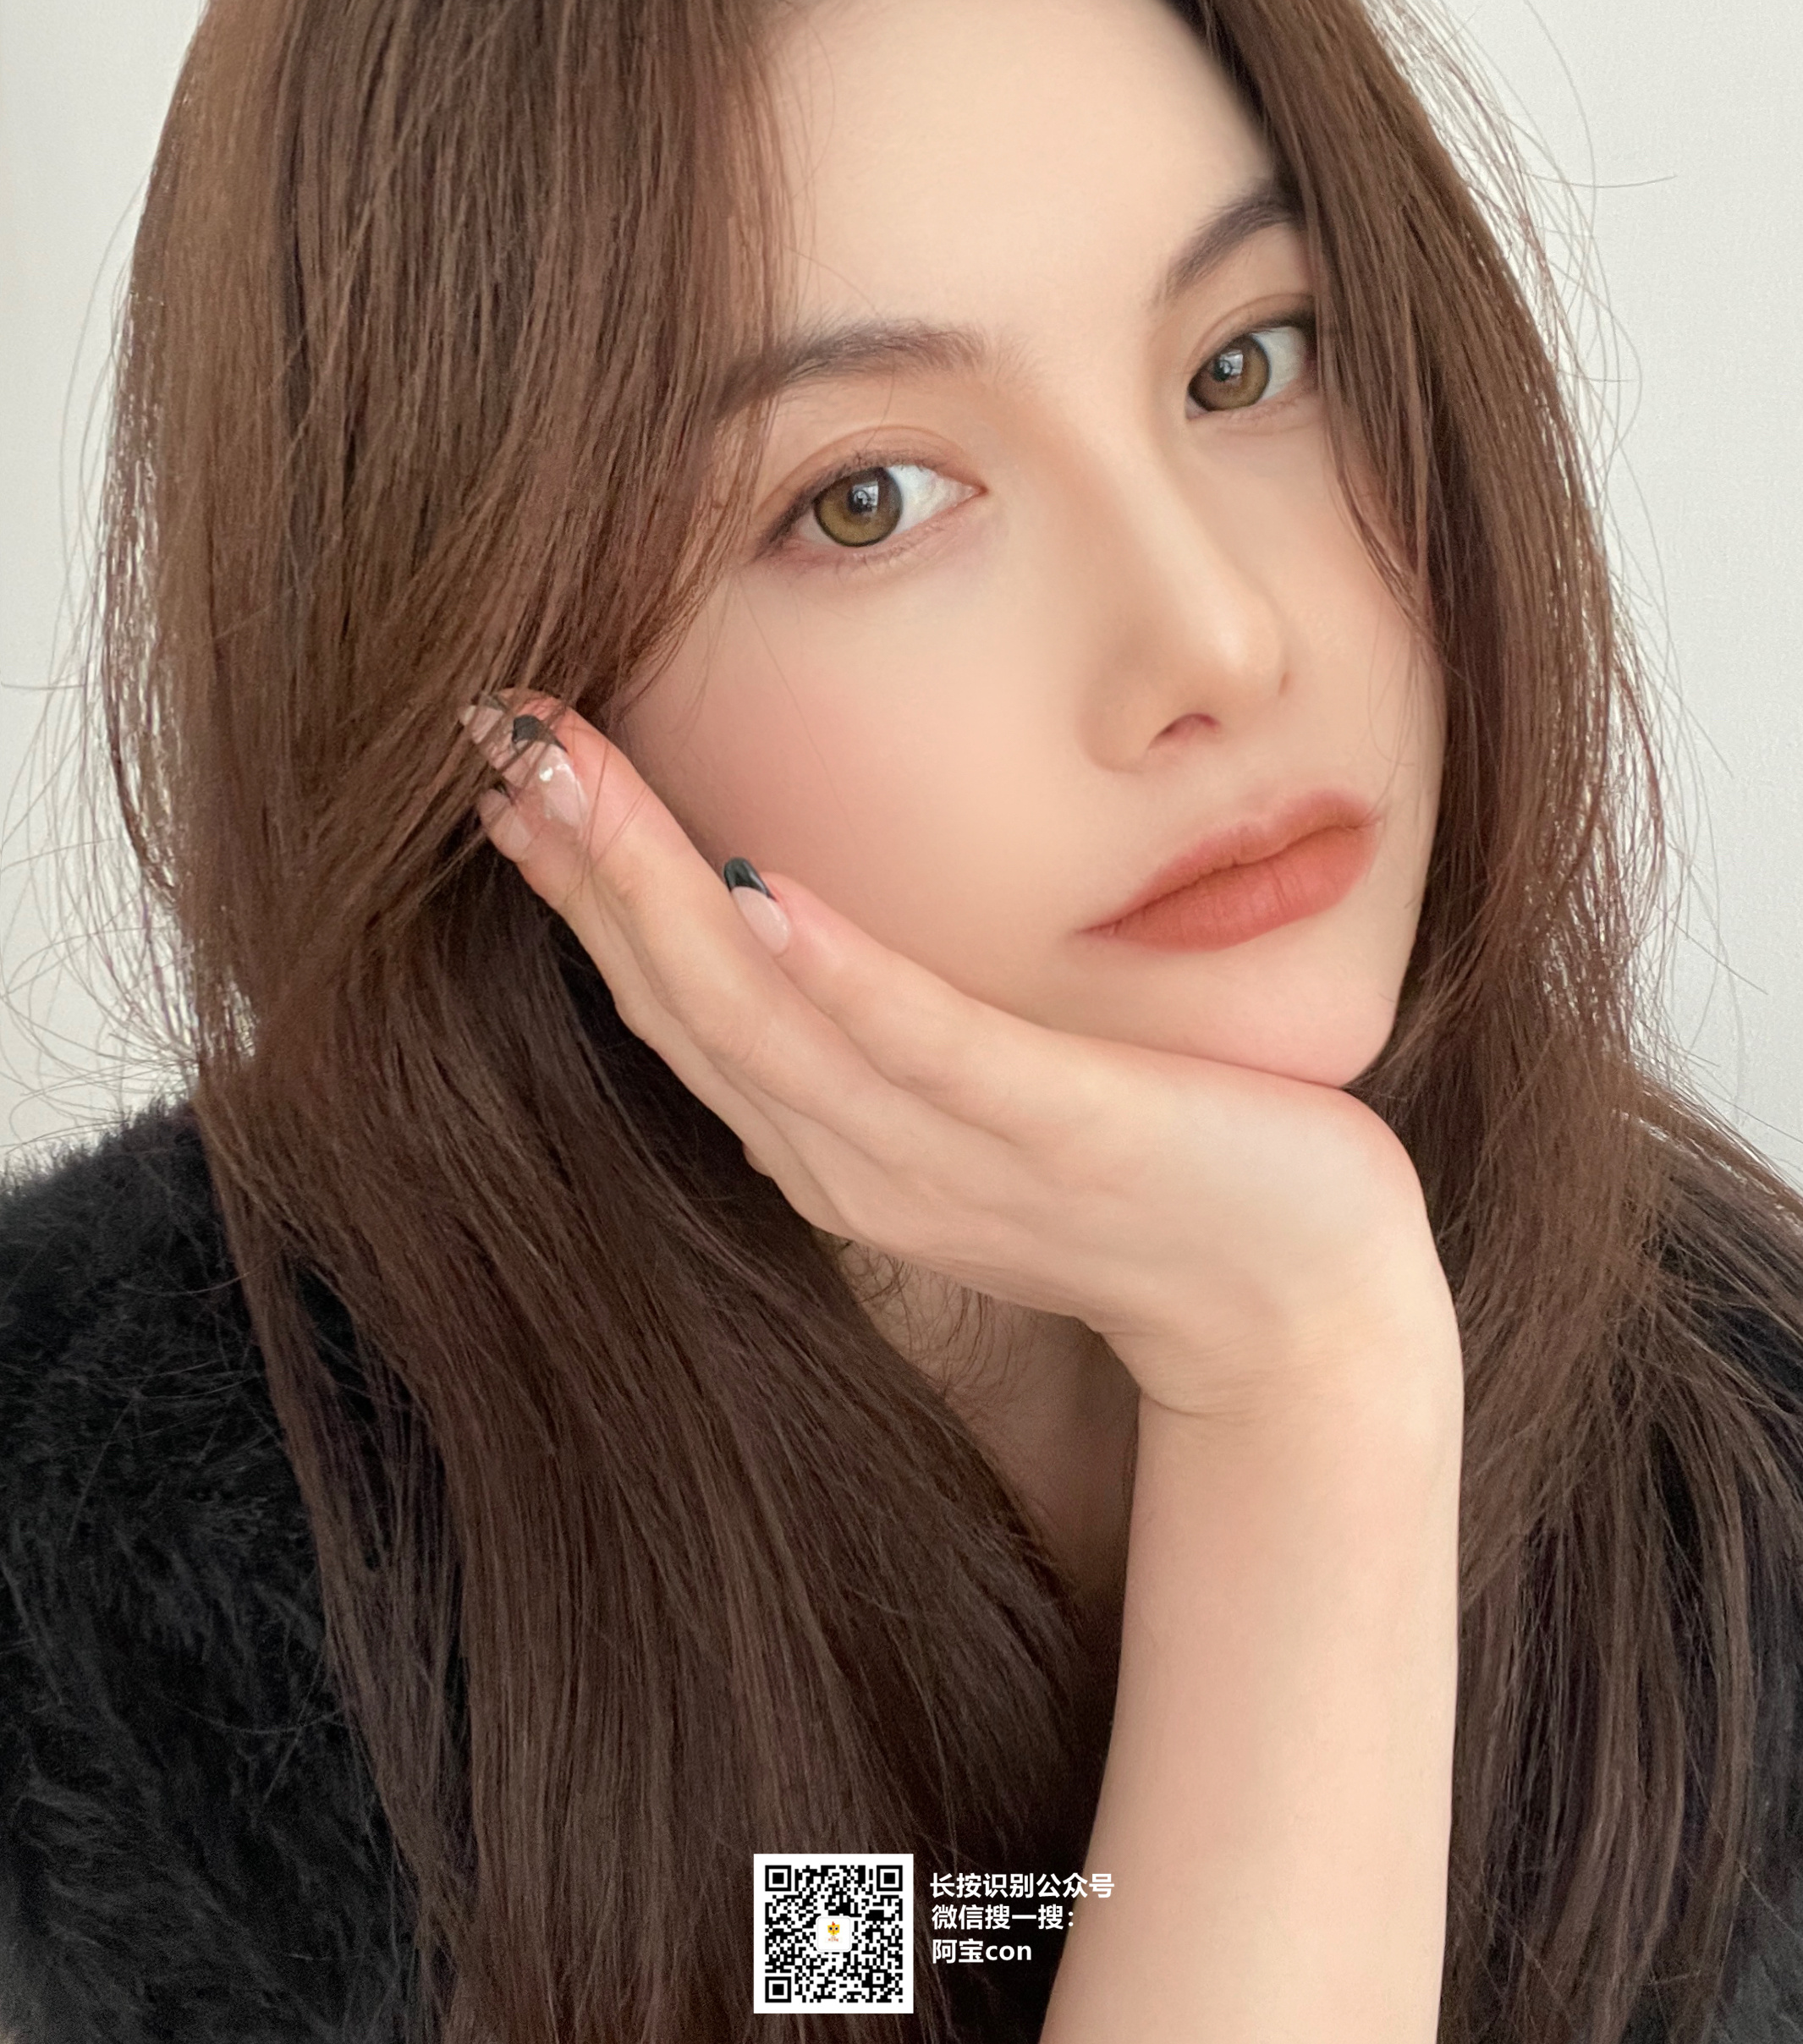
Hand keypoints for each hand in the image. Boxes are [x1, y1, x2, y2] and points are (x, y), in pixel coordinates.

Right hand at [461, 693, 1455, 1422]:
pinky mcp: (1057, 1137)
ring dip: (656, 893)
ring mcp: (947, 1159)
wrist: (1295, 1310)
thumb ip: (876, 1025)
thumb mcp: (976, 1092)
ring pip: (762, 1019)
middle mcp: (856, 1160)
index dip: (581, 884)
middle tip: (493, 733)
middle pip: (681, 998)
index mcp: (831, 1142)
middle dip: (580, 861)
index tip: (506, 768)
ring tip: (568, 776)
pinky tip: (763, 894)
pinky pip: (926, 1054)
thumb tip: (793, 909)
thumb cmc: (1140, 1173)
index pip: (672, 1001)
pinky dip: (835, 980)